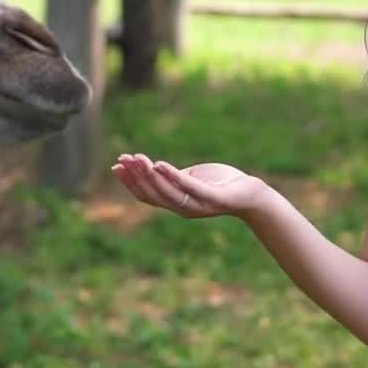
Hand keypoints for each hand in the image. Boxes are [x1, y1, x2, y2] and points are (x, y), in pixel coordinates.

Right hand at [111, 153, 274, 219]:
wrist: (251, 194)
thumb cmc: (221, 183)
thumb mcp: (192, 178)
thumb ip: (174, 177)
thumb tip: (153, 167)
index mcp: (176, 203)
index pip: (147, 195)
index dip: (130, 182)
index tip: (117, 166)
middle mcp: (183, 208)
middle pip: (152, 194)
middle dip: (135, 176)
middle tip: (123, 159)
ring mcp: (197, 204)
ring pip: (166, 192)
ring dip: (149, 175)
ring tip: (138, 159)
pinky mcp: (212, 198)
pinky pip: (187, 187)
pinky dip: (171, 176)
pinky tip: (159, 164)